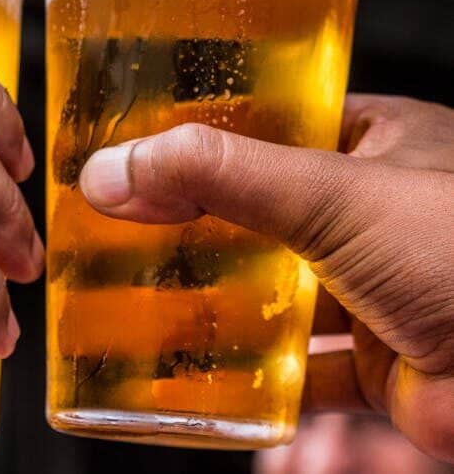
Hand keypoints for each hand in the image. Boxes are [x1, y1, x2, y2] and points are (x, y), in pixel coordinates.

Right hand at [80, 95, 453, 461]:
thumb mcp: (332, 193)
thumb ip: (220, 177)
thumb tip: (116, 170)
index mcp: (373, 142)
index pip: (267, 125)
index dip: (200, 136)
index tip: (135, 147)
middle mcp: (372, 210)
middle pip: (260, 211)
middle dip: (196, 224)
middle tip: (122, 223)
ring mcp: (376, 287)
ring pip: (276, 290)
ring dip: (216, 299)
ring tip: (137, 294)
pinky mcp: (381, 362)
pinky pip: (301, 366)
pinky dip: (254, 373)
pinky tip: (202, 372)